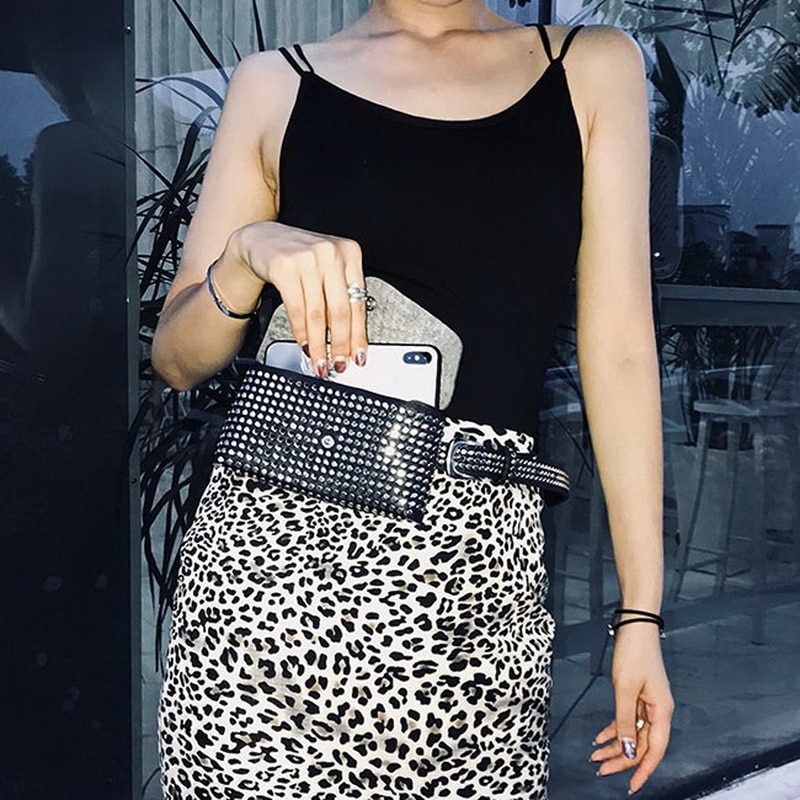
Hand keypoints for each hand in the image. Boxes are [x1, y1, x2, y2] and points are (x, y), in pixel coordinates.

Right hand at [230, 220, 367, 376]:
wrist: (263, 239)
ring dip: (319, 345)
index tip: (359, 355)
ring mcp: (308, 259)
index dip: (359, 335)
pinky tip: (304, 345)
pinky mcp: (285, 267)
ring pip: (317, 315)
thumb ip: (340, 296)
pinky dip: (301, 333)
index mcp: (350, 253)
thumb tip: (350, 338)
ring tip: (320, 361)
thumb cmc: (300, 258)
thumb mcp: (328, 269)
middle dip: (340, 345)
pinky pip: (297, 310)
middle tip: (339, 364)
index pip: (358, 303)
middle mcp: (331, 254)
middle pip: (340, 311)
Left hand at [590, 624, 673, 794]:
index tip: (631, 785)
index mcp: (661, 711)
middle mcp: (658, 710)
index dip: (642, 770)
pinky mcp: (639, 695)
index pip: (654, 750)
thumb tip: (625, 750)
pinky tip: (600, 737)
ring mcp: (648, 702)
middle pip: (641, 744)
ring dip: (615, 744)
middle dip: (620, 759)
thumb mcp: (624, 689)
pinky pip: (628, 719)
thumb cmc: (634, 653)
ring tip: (595, 755)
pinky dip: (614, 728)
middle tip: (600, 768)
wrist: (635, 626)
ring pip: (632, 733)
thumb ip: (624, 721)